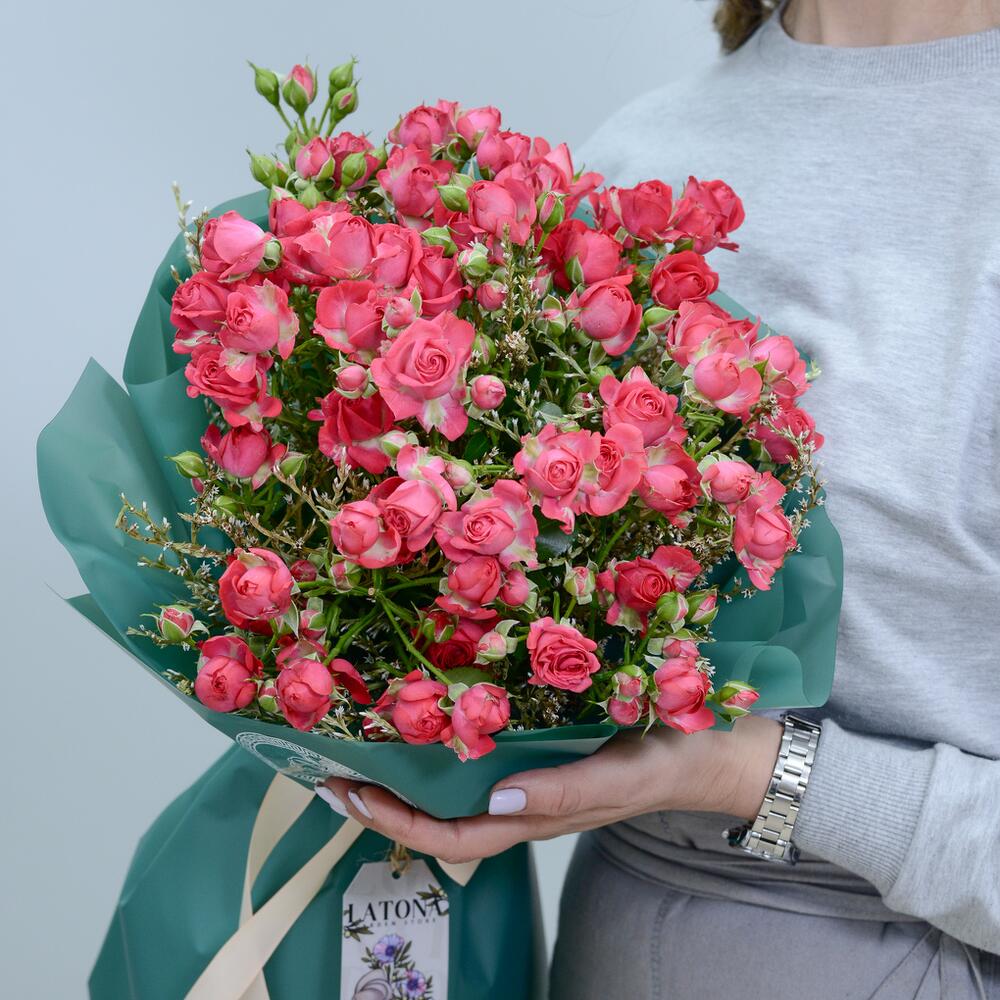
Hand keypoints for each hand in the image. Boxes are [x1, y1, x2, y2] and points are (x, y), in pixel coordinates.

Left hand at [320, 716, 781, 864]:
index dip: (397, 820)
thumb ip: (563, 793)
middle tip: (332, 773)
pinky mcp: (543, 755)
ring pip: (455, 792)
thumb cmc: (666, 760)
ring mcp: (532, 781)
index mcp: (536, 816)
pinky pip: (480, 763)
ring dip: (407, 777)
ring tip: (364, 750)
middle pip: (440, 819)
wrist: (709, 751)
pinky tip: (428, 725)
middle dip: (383, 802)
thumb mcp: (619, 775)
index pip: (452, 835)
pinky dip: (443, 751)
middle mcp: (524, 803)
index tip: (350, 791)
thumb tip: (496, 800)